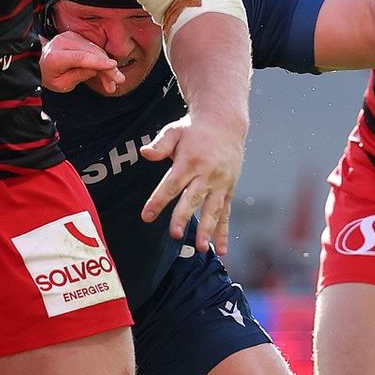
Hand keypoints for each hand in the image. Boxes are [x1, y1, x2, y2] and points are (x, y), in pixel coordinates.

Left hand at [40, 30, 123, 93]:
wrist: (39, 63)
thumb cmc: (49, 76)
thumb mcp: (61, 84)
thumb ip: (78, 76)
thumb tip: (95, 70)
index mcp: (55, 56)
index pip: (80, 57)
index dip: (97, 62)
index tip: (112, 66)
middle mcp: (62, 43)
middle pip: (91, 54)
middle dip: (107, 68)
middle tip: (118, 80)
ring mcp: (70, 37)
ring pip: (95, 51)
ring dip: (106, 67)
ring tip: (111, 82)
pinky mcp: (77, 37)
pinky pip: (94, 48)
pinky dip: (101, 60)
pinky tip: (106, 73)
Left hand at [140, 107, 246, 252]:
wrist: (225, 124)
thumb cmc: (194, 131)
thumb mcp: (175, 131)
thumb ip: (160, 144)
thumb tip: (144, 153)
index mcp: (190, 161)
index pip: (172, 184)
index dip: (159, 200)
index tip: (147, 216)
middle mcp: (207, 174)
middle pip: (193, 198)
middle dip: (184, 217)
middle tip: (175, 234)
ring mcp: (220, 183)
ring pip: (213, 209)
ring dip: (208, 229)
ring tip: (201, 248)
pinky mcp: (229, 190)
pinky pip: (226, 213)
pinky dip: (224, 232)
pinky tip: (221, 250)